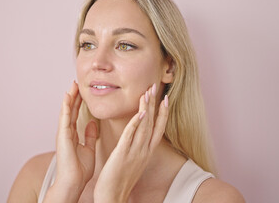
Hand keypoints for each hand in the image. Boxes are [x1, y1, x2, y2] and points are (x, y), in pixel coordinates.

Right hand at [43, 81, 97, 202]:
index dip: (78, 103)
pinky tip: (68, 96)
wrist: (73, 182)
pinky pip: (64, 118)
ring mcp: (63, 133)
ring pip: (66, 111)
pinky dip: (65, 106)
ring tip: (72, 85)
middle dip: (73, 96)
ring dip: (69, 98)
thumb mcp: (89, 148)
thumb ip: (90, 135)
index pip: (76, 115)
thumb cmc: (80, 170)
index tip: (82, 92)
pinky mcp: (62, 136)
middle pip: (70, 110)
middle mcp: (67, 133)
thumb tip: (93, 123)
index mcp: (73, 136)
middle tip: (76, 83)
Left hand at [93, 83, 168, 202]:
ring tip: (148, 92)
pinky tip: (141, 112)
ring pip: (144, 126)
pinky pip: (131, 136)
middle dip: (155, 104)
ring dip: (147, 107)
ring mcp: (135, 152)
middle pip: (153, 123)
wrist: (113, 197)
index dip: (162, 113)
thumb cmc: (119, 180)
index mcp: (146, 153)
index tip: (165, 98)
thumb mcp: (131, 162)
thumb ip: (134, 149)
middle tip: (156, 86)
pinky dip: (137, 123)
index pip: (158, 129)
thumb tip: (135, 139)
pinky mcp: (123, 154)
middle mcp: (144, 151)